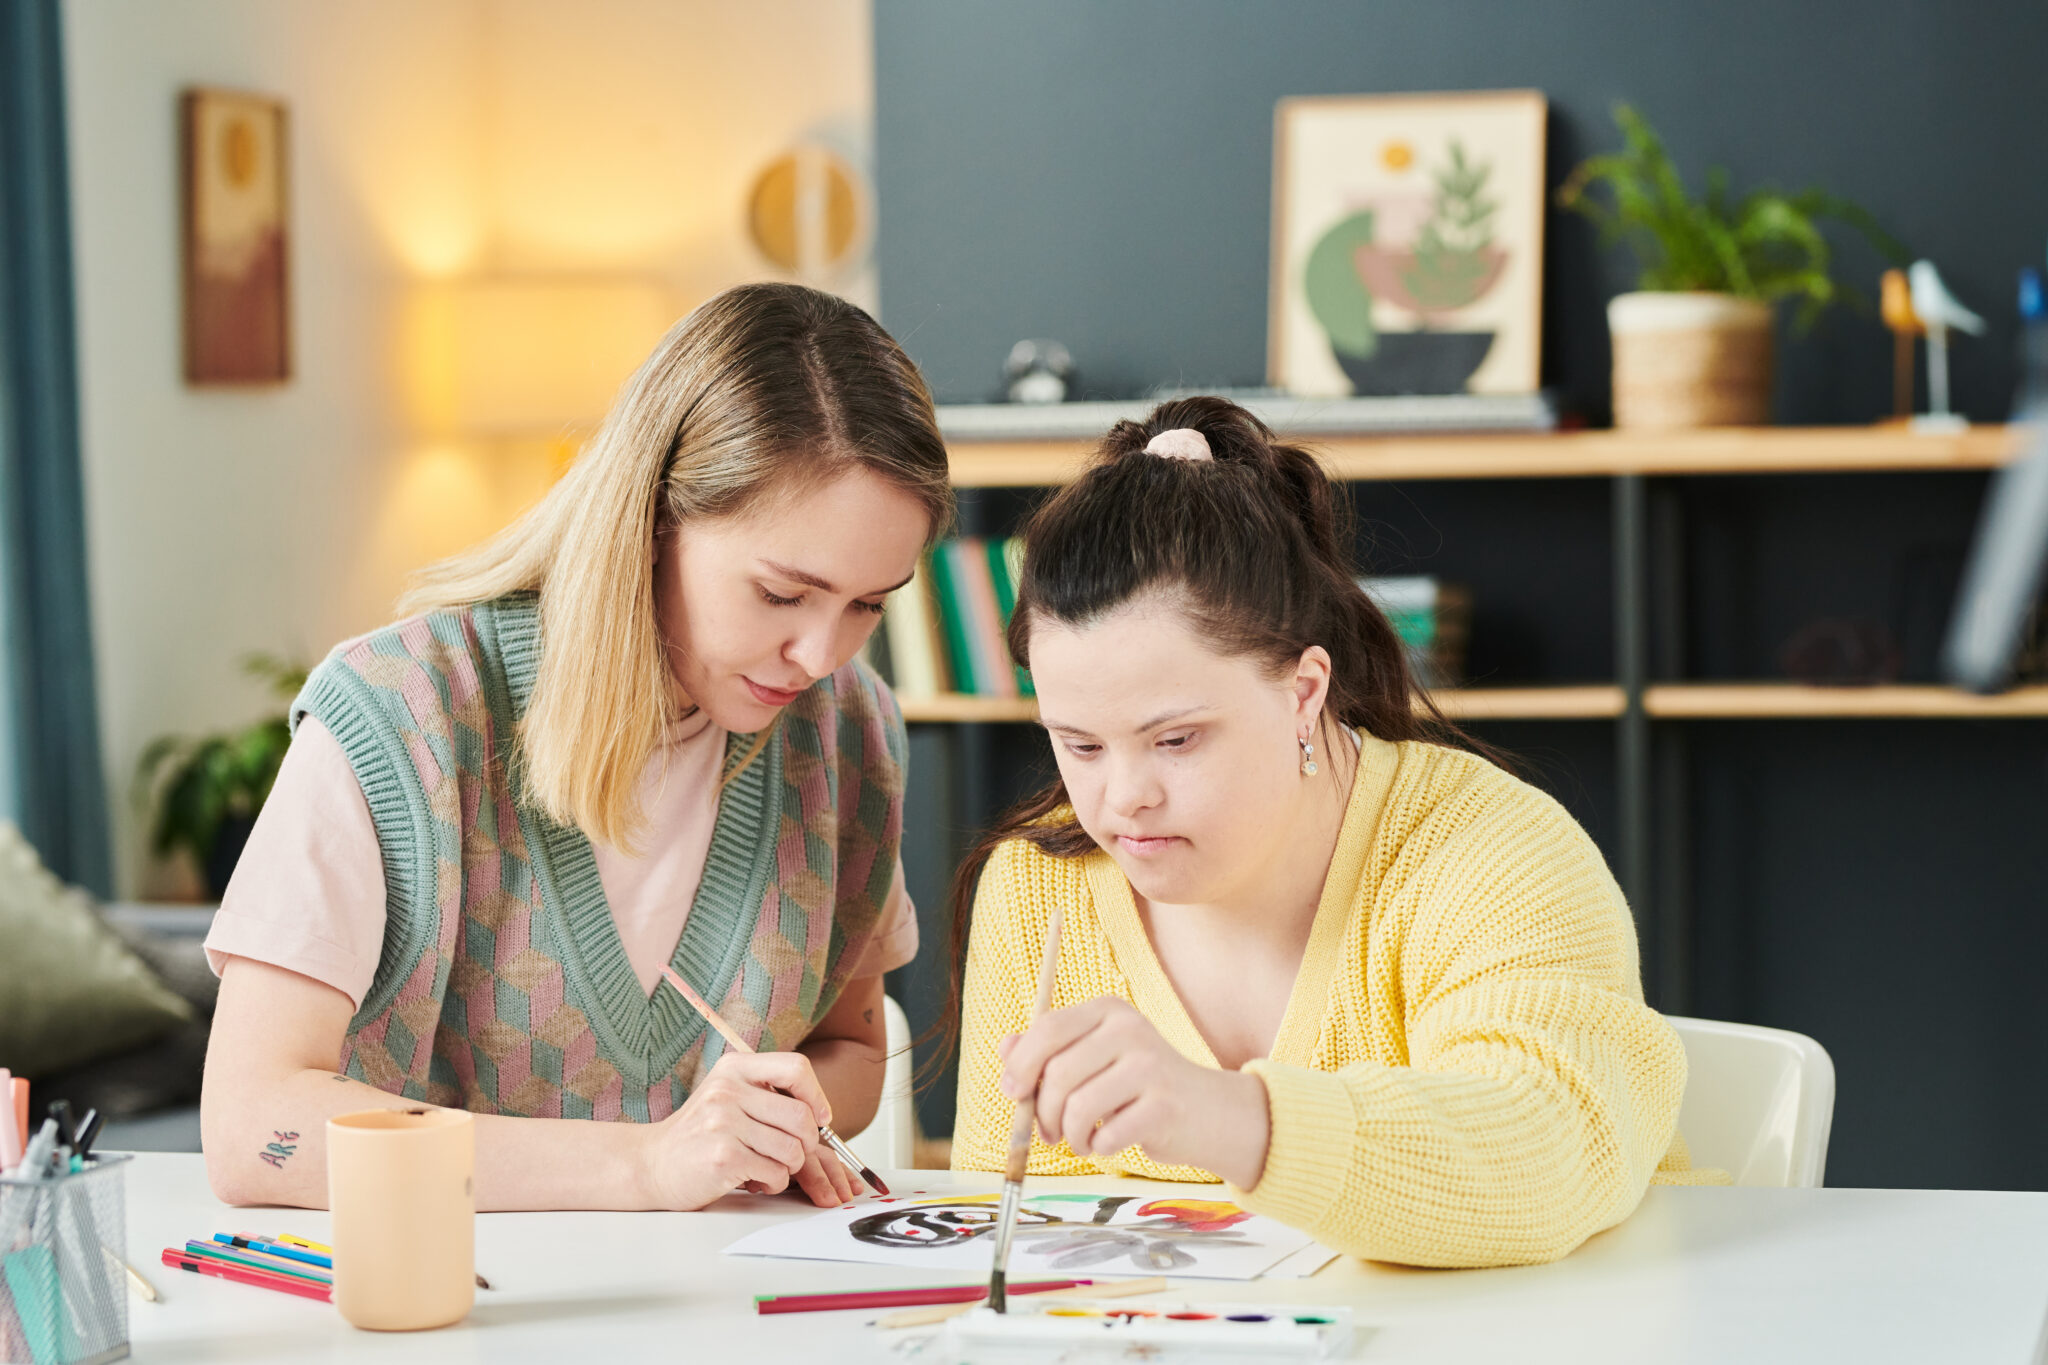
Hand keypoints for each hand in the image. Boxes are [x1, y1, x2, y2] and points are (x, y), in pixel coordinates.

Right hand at [638, 1051, 850, 1209]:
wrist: (652, 1165)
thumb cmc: (699, 1134)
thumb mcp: (727, 1096)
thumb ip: (766, 1094)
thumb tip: (819, 1111)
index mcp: (734, 1069)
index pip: (796, 1068)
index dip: (816, 1095)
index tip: (820, 1117)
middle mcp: (728, 1090)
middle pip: (801, 1116)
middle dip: (808, 1142)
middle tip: (795, 1154)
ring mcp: (723, 1123)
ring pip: (792, 1149)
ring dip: (788, 1168)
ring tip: (768, 1168)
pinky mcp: (723, 1157)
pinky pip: (776, 1173)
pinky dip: (774, 1183)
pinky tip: (755, 1180)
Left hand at [999, 997, 1271, 1188]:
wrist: (1206, 1111)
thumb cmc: (1139, 1087)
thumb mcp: (1094, 1059)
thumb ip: (1049, 1052)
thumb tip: (1005, 1048)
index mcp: (1108, 1011)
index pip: (1048, 1027)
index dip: (1021, 1063)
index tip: (1012, 1091)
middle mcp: (1129, 1029)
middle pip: (1058, 1072)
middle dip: (1043, 1112)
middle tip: (1050, 1132)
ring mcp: (1150, 1065)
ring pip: (1078, 1107)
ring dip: (1070, 1136)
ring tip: (1081, 1140)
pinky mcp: (1164, 1104)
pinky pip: (1107, 1135)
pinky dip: (1098, 1148)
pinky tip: (1108, 1143)